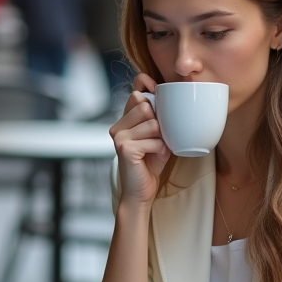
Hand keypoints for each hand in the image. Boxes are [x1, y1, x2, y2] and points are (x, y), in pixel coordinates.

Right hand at [109, 73, 169, 207]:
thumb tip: (164, 95)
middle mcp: (118, 126)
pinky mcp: (125, 148)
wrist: (141, 192)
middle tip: (159, 140)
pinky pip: (155, 140)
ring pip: (152, 122)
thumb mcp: (156, 136)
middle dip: (160, 123)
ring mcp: (119, 137)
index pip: (135, 93)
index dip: (147, 88)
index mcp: (124, 121)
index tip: (154, 88)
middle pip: (145, 105)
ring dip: (162, 139)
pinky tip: (156, 158)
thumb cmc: (151, 164)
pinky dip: (161, 150)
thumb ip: (156, 117)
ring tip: (158, 150)